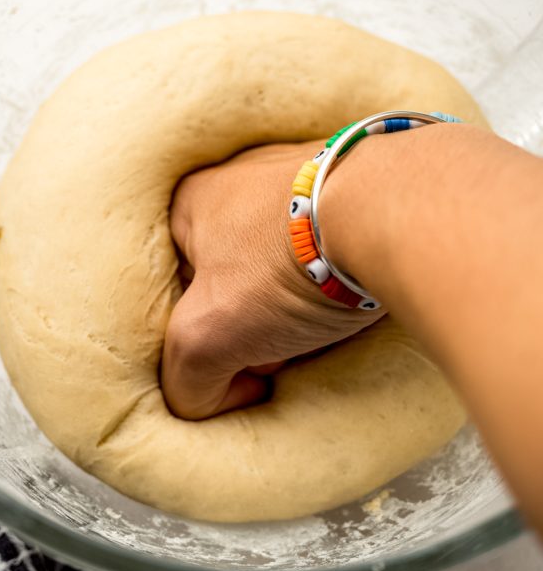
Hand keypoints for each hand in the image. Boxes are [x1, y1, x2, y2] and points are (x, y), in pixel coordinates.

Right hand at [161, 141, 383, 418]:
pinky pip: (336, 242)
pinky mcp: (357, 183)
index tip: (235, 357)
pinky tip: (357, 294)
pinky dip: (342, 273)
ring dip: (300, 299)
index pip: (178, 287)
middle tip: (281, 349)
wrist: (392, 216)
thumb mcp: (203, 338)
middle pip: (234, 275)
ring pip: (287, 260)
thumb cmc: (286, 266)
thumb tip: (211, 396)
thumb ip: (184, 379)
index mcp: (191, 201)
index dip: (201, 333)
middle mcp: (242, 177)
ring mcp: (302, 174)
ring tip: (326, 321)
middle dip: (254, 321)